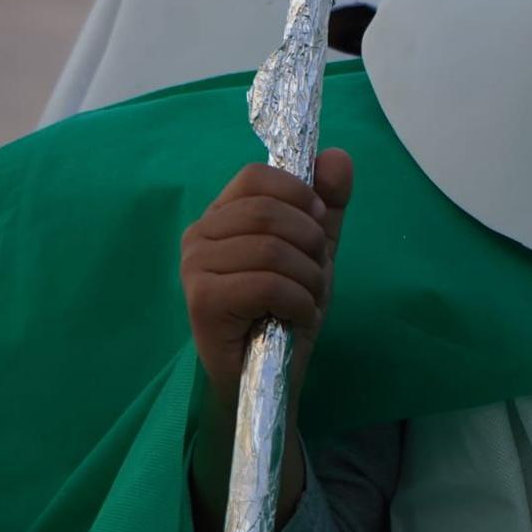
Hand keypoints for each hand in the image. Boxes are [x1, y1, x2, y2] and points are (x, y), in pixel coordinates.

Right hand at [181, 150, 352, 409]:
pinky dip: (299, 303)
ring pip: (273, 249)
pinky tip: (294, 318)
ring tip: (306, 302)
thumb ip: (327, 204)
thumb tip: (337, 155)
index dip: (299, 195)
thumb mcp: (314, 251)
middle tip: (315, 276)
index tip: (318, 225)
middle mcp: (199, 235)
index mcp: (221, 215)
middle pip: (268, 212)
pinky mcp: (203, 301)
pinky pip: (268, 284)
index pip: (257, 176)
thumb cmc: (283, 311)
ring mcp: (195, 268)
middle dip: (311, 245)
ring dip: (309, 279)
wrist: (267, 376)